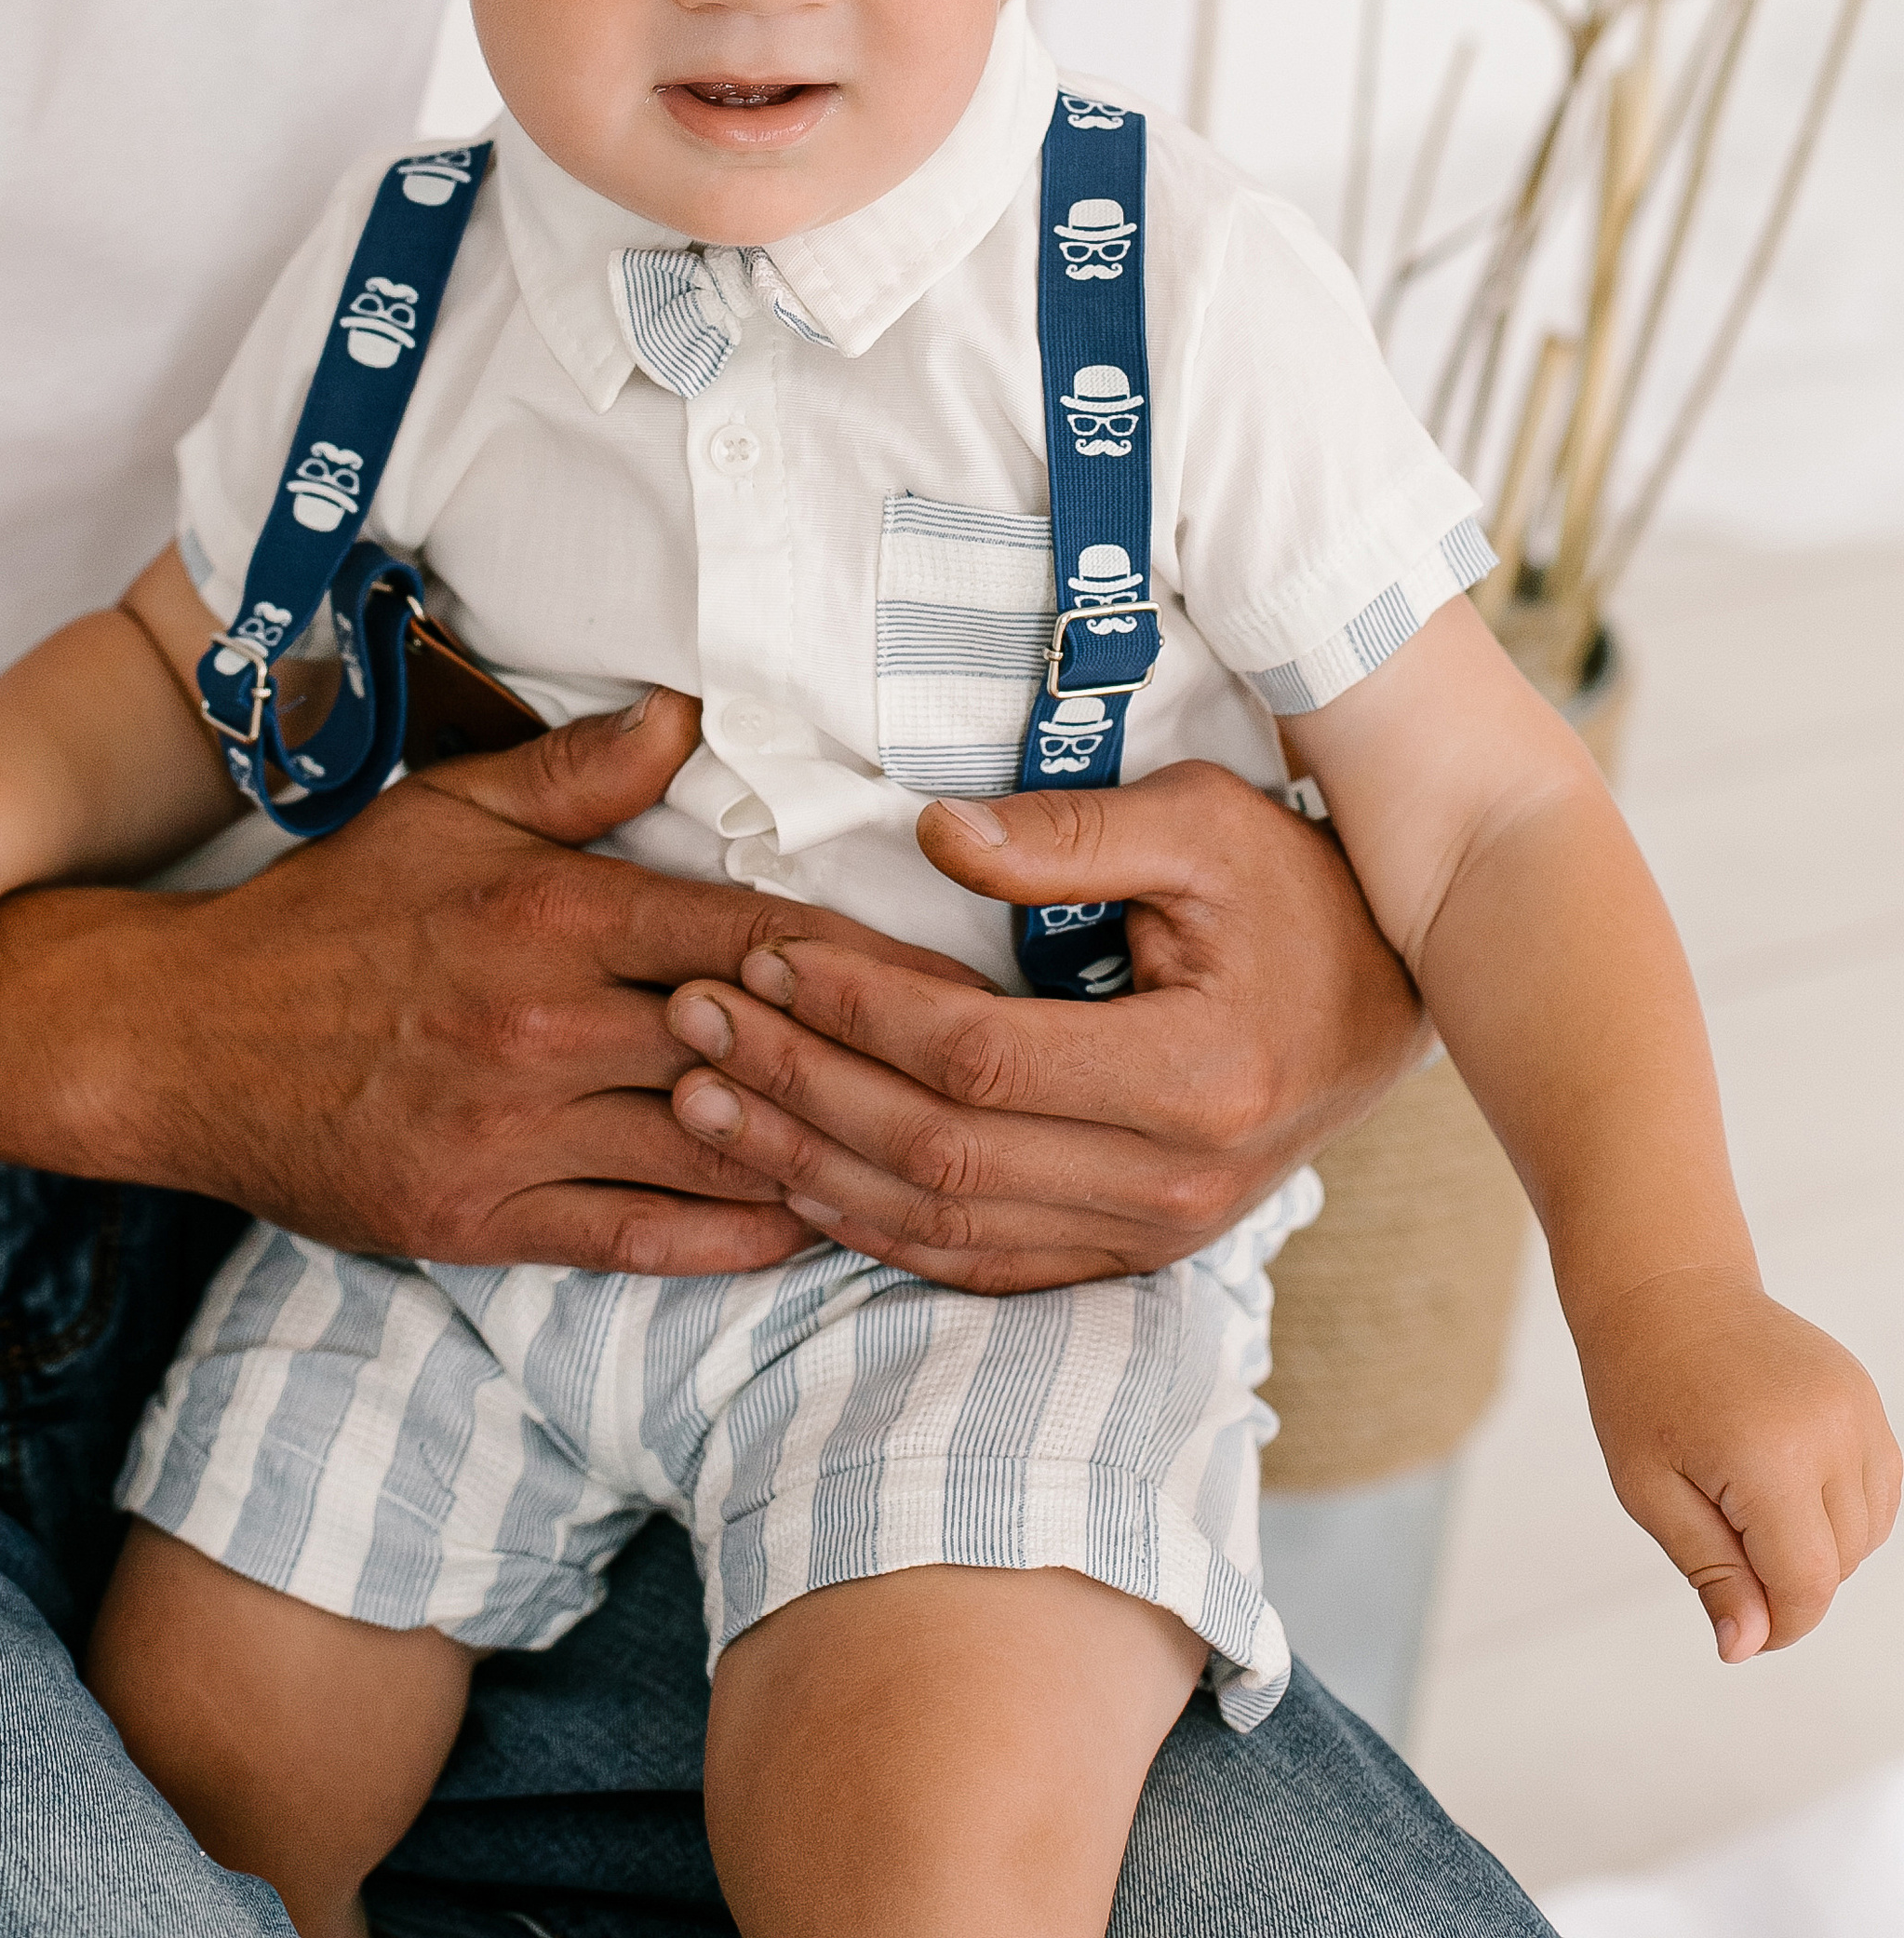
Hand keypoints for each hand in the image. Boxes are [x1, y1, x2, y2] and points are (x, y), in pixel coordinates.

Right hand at [0, 689, 974, 1273]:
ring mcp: (516, 1131)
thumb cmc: (328, 917)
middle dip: (869, 1065)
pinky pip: (639, 1237)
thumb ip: (577, 772)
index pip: (748, 937)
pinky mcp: (484, 1218)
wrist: (184, 1043)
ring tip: (924, 1164)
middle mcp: (547, 1025)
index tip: (957, 978)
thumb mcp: (445, 812)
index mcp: (554, 914)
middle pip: (751, 1047)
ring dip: (819, 1158)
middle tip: (981, 1082)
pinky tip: (808, 1229)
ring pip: (711, 1151)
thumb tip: (688, 712)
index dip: (863, 960)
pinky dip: (733, 1238)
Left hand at [658, 760, 1426, 1288]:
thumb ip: (1067, 834)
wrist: (1397, 994)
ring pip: (941, 1227)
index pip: (978, 1057)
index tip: (768, 952)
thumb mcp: (1201, 822)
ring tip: (699, 1103)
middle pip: (938, 1154)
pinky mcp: (1130, 1253)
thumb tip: (933, 835)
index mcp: (1195, 1079)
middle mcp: (1172, 1186)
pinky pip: (979, 1265)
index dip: (859, 1008)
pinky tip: (793, 1179)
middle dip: (799, 1086)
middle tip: (690, 1022)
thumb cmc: (1297, 887)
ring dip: (808, 1166)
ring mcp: (1152, 1238)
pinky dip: (874, 1229)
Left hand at [1577, 1266, 1900, 1657]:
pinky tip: (1784, 1482)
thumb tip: (1748, 1647)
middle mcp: (1829, 1430)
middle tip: (1718, 1530)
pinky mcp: (1866, 1397)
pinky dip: (1842, 1510)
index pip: (1807, 1585)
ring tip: (1746, 1499)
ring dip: (1819, 1545)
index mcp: (1769, 1455)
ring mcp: (1857, 1408)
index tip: (1740, 1626)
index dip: (1779, 1624)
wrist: (1665, 1287)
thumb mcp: (1648, 1489)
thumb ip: (1711, 1571)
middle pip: (1839, 1565)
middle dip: (1787, 1578)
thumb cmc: (1641, 1385)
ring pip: (1867, 1534)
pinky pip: (1879, 1489)